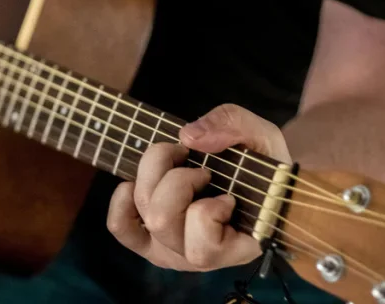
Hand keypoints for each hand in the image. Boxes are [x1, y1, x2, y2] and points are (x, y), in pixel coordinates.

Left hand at [106, 104, 291, 270]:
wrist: (254, 177)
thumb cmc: (262, 164)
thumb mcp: (262, 136)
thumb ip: (234, 127)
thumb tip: (189, 137)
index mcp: (235, 248)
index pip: (203, 248)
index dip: (209, 210)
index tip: (228, 193)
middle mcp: (198, 257)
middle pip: (161, 221)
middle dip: (177, 179)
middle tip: (201, 169)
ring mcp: (170, 249)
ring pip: (144, 215)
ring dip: (155, 177)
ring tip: (178, 165)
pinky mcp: (148, 239)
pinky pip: (121, 226)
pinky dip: (122, 200)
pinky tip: (138, 182)